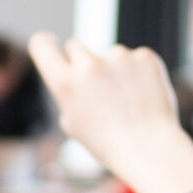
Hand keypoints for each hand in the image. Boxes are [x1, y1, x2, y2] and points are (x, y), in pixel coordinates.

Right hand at [26, 35, 192, 192]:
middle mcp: (89, 65)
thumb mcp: (73, 123)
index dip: (45, 44)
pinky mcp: (144, 57)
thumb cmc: (108, 143)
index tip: (50, 45)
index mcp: (66, 83)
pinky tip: (142, 95)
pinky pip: (134, 58)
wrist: (150, 148)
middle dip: (81, 62)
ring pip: (108, 54)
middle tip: (97, 89)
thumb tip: (73, 71)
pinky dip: (137, 71)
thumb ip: (68, 92)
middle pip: (75, 46)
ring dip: (114, 69)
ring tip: (126, 101)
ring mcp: (119, 57)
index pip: (41, 44)